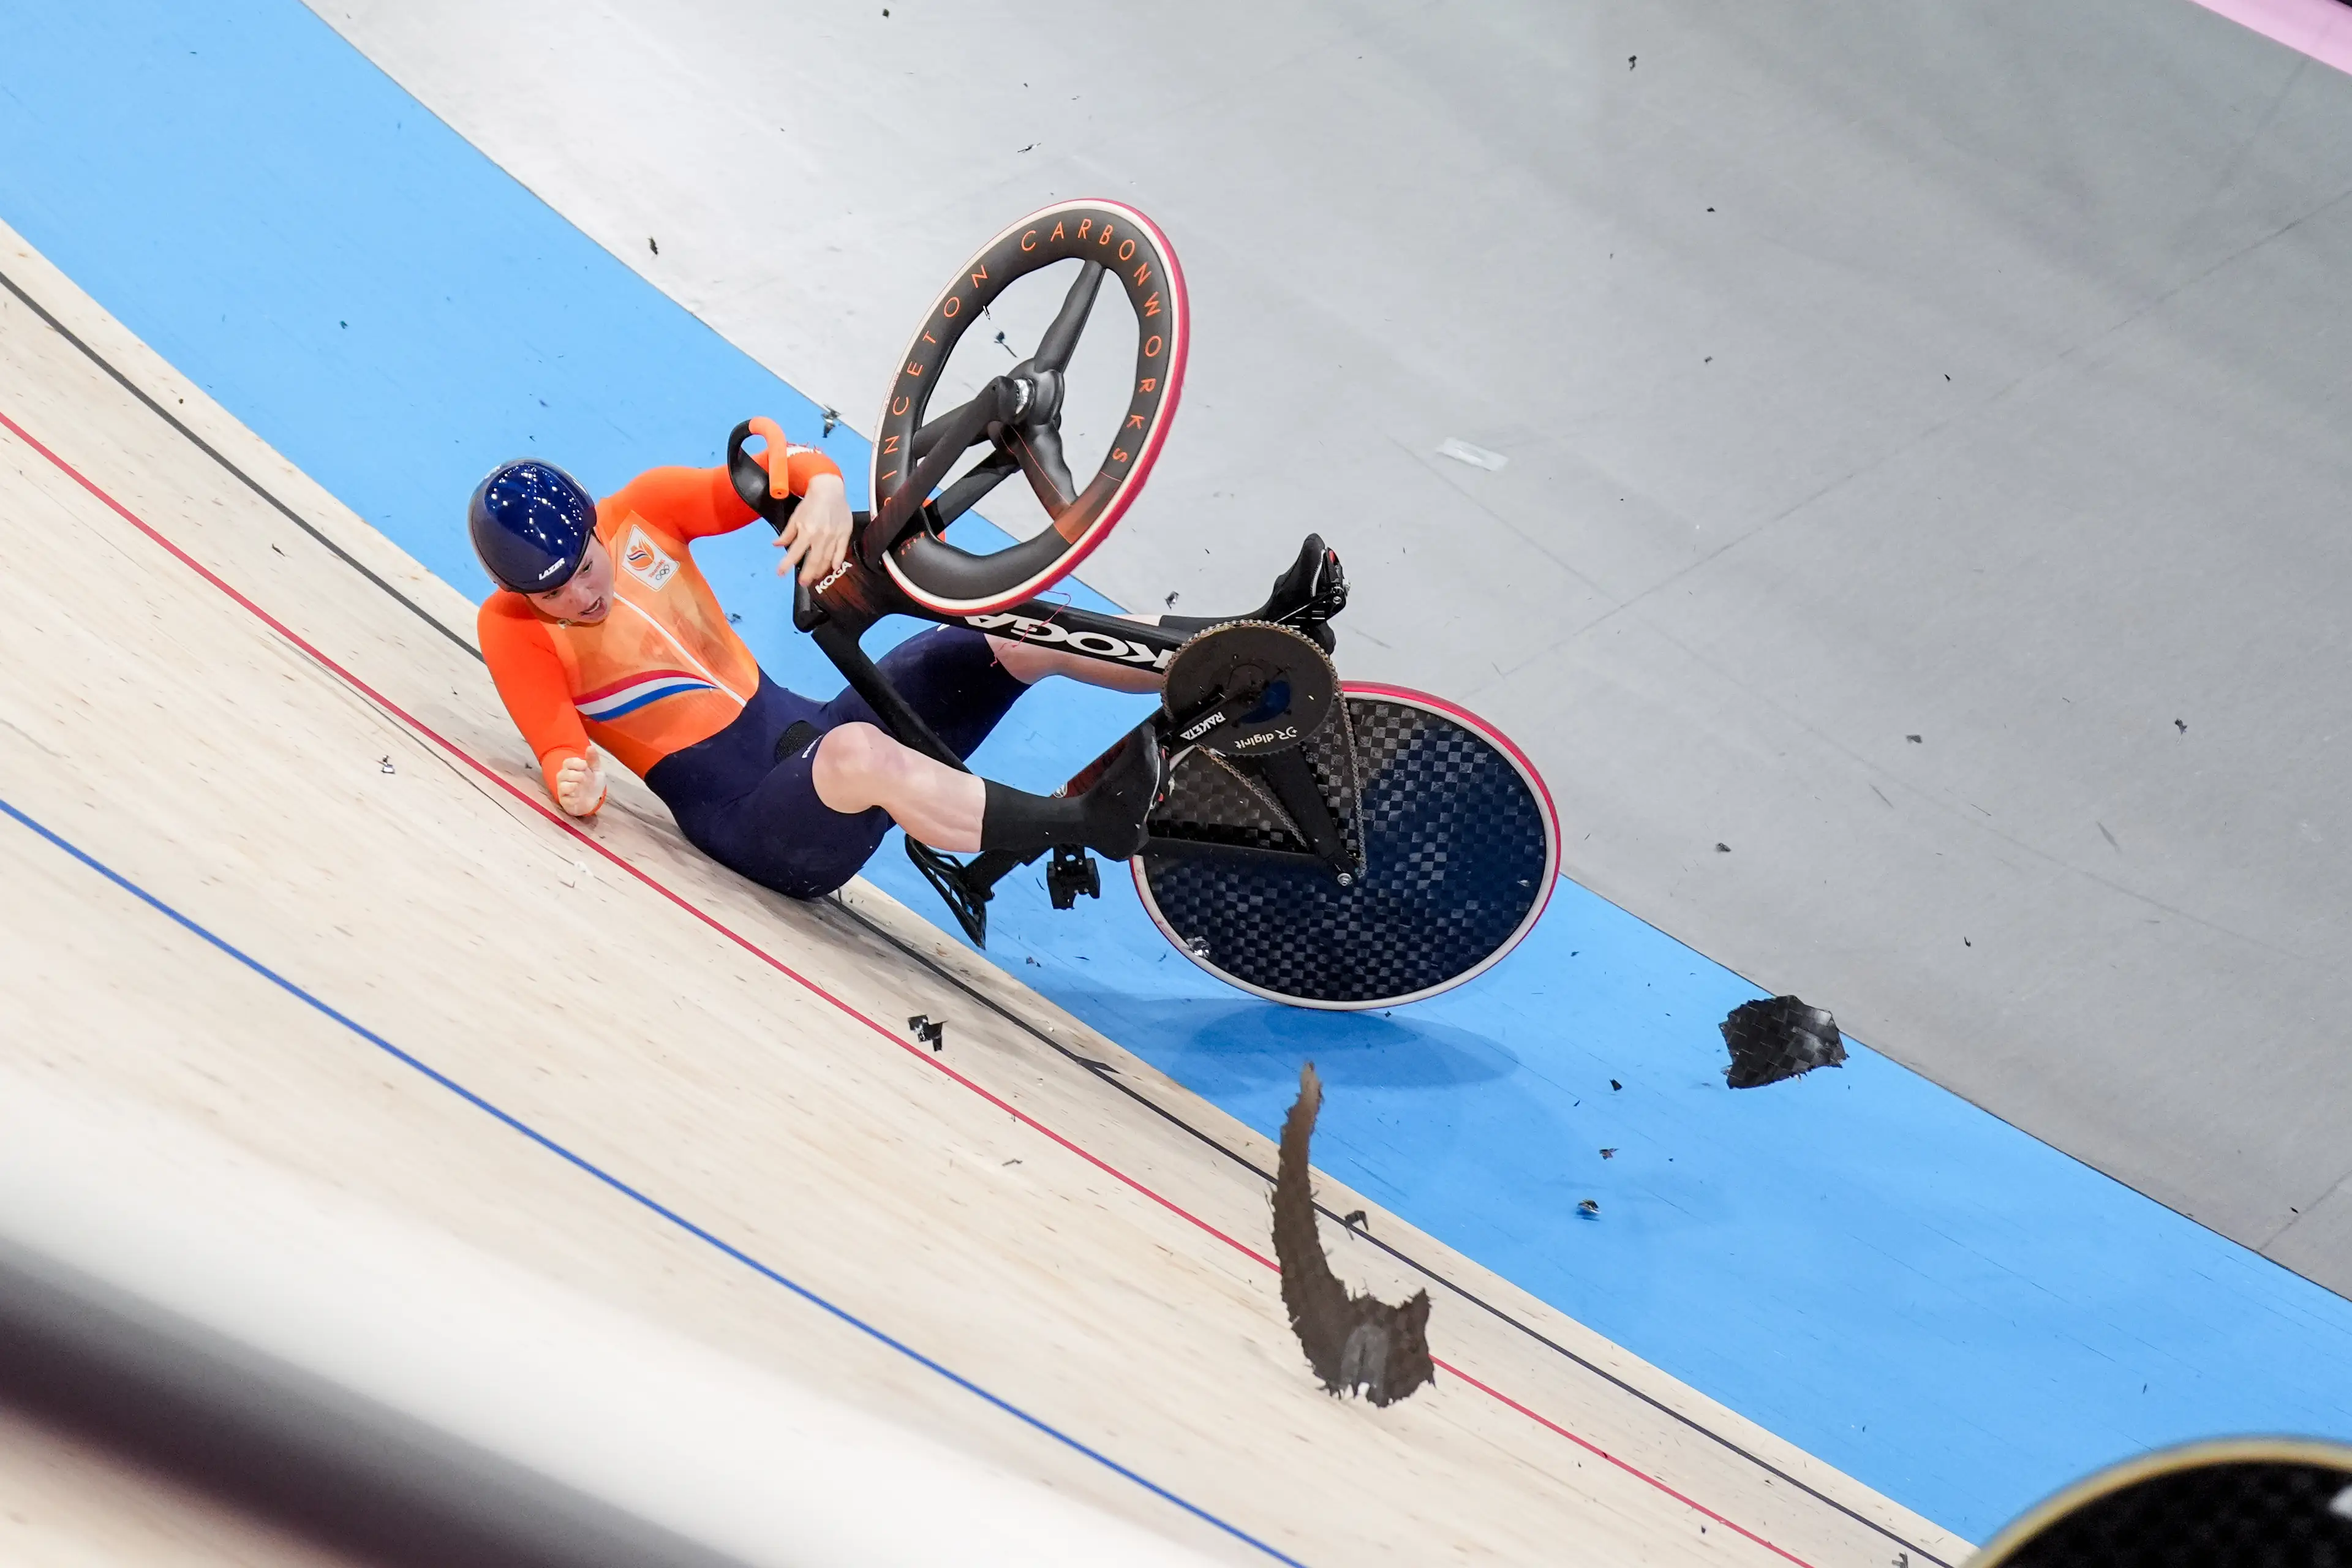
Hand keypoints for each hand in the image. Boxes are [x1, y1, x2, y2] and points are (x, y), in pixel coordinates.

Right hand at [553, 754, 605, 816]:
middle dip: (580, 776)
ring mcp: (561, 789)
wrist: (595, 800)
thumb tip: (590, 747)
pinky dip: (576, 798)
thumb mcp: (596, 770)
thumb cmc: (593, 784)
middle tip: (587, 780)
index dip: (578, 763)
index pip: (567, 762)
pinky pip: (567, 799)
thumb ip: (593, 759)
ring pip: (565, 785)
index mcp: (569, 768)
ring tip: (582, 789)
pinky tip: (580, 798)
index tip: (586, 767)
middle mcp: (562, 777)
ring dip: (577, 787)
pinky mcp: (563, 801)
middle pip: (566, 773)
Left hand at [777, 472, 852, 586]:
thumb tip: (777, 545)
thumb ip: (787, 533)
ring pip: (827, 559)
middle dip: (807, 574)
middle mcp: (820, 536)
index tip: (780, 573)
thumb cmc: (811, 502)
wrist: (829, 489)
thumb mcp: (796, 516)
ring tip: (814, 577)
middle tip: (802, 583)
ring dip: (820, 570)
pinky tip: (833, 568)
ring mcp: (834, 536)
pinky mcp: (845, 533)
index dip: (786, 565)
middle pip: (813, 561)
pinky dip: (837, 561)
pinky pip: (841, 551)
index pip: (795, 553)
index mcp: (807, 531)